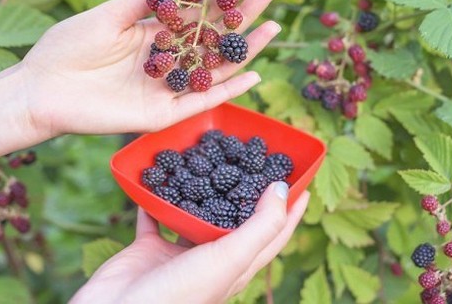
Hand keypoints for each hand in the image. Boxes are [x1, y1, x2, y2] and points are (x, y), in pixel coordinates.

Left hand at [21, 0, 279, 136]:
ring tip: (272, 27)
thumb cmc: (69, 46)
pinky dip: (228, 90)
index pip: (200, 13)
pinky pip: (202, 101)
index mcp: (156, 35)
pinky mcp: (163, 113)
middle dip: (244, 15)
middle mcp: (169, 61)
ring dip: (246, 50)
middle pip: (215, 38)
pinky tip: (254, 75)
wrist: (43, 89)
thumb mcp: (112, 14)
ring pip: (216, 68)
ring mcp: (168, 88)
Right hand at [70, 184, 309, 303]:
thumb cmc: (180, 294)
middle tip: (256, 161)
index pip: (273, 233)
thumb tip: (283, 190)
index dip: (290, 210)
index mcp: (236, 265)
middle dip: (247, 191)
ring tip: (210, 160)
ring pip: (195, 214)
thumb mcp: (229, 259)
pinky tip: (160, 177)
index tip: (302, 181)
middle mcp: (211, 257)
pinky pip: (155, 216)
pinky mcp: (149, 248)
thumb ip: (260, 226)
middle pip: (236, 219)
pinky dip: (156, 199)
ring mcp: (179, 253)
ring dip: (202, 190)